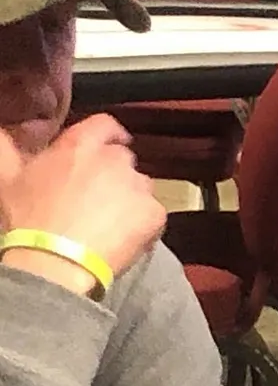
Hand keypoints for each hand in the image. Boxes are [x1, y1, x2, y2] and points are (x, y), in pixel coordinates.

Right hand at [0, 115, 164, 288]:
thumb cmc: (29, 221)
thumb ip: (6, 148)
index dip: (109, 134)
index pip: (105, 125)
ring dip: (129, 198)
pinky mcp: (154, 213)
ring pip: (141, 186)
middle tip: (96, 197)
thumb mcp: (7, 178)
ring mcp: (137, 187)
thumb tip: (2, 133)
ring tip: (108, 221)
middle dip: (113, 174)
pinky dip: (143, 223)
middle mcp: (113, 161)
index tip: (110, 142)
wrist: (56, 260)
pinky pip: (154, 213)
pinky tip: (121, 236)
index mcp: (79, 147)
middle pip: (122, 159)